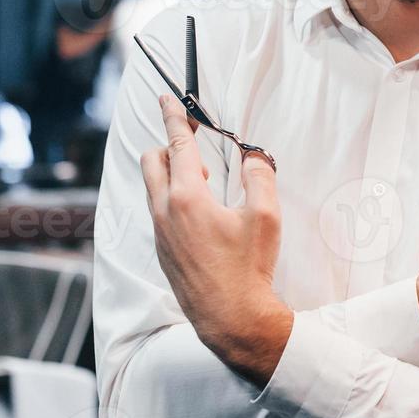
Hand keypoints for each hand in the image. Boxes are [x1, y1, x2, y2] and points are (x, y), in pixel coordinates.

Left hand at [140, 94, 292, 382]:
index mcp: (187, 197)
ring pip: (153, 187)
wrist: (231, 319)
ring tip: (203, 181)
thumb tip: (253, 155)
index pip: (177, 144)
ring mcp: (160, 233)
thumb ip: (259, 177)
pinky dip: (172, 198)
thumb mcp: (266, 217)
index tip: (167, 98)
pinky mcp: (162, 251)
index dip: (174, 117)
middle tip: (195, 144)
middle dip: (169, 144)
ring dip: (171, 173)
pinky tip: (200, 212)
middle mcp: (165, 212)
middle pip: (152, 161)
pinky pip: (158, 211)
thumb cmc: (249, 268)